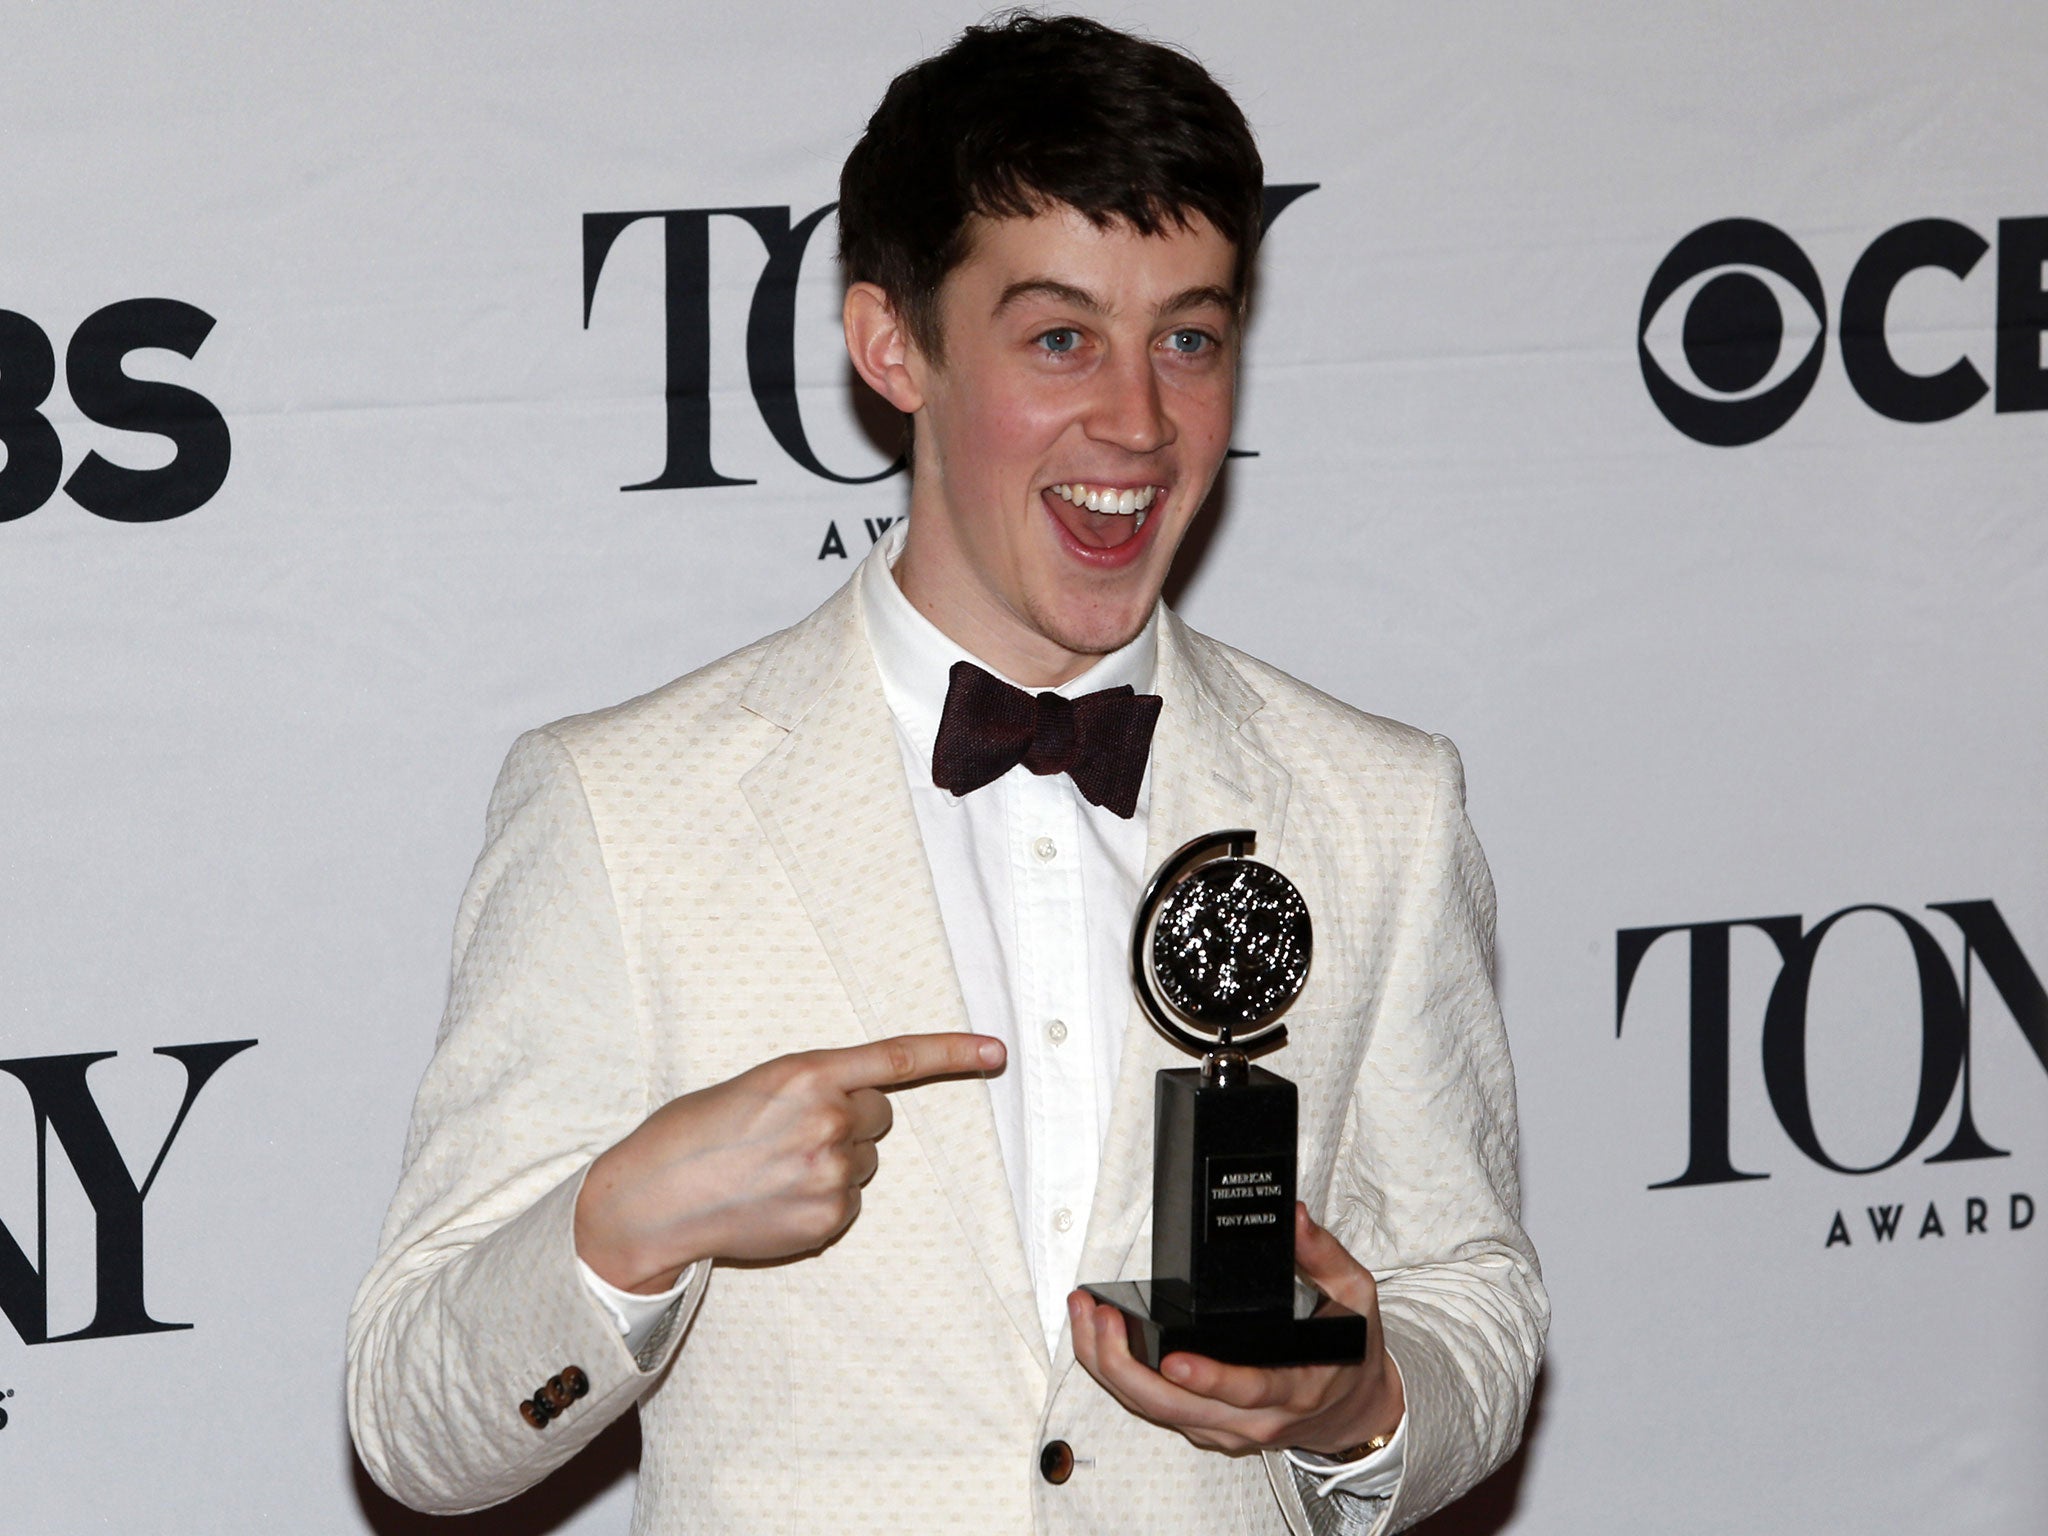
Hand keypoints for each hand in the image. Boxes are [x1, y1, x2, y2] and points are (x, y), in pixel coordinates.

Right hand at [574, 1032, 1004, 1291]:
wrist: (652, 1200)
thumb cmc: (693, 1134)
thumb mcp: (754, 1086)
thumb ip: (811, 1088)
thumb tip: (854, 1111)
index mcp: (807, 1074)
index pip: (897, 1058)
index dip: (954, 1052)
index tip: (998, 1052)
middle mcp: (828, 1119)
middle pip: (878, 1115)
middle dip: (848, 1120)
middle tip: (788, 1133)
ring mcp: (831, 1173)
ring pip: (863, 1160)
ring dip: (833, 1162)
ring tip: (772, 1170)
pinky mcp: (828, 1219)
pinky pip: (847, 1203)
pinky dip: (820, 1201)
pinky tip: (774, 1200)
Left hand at [1069, 1204, 1403, 1455]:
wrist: (1350, 1410)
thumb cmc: (1348, 1352)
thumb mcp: (1354, 1296)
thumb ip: (1324, 1254)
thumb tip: (1295, 1217)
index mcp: (1297, 1386)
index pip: (1249, 1391)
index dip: (1209, 1379)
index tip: (1173, 1359)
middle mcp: (1255, 1418)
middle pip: (1178, 1407)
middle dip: (1129, 1365)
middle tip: (1101, 1319)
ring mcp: (1225, 1428)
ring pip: (1155, 1411)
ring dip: (1110, 1368)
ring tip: (1085, 1317)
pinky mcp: (1203, 1428)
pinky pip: (1153, 1409)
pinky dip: (1118, 1377)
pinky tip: (1095, 1339)